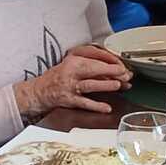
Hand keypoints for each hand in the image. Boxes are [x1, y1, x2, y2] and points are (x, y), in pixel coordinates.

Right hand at [14, 44, 133, 117]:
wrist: (40, 91)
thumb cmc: (60, 76)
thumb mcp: (73, 63)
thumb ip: (92, 65)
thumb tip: (116, 70)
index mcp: (73, 59)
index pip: (94, 56)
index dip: (110, 60)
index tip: (122, 64)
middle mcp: (71, 71)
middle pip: (93, 69)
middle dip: (111, 71)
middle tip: (125, 74)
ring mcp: (70, 86)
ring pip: (89, 85)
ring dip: (105, 85)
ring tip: (118, 85)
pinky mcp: (69, 100)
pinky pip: (84, 103)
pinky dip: (96, 106)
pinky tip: (106, 107)